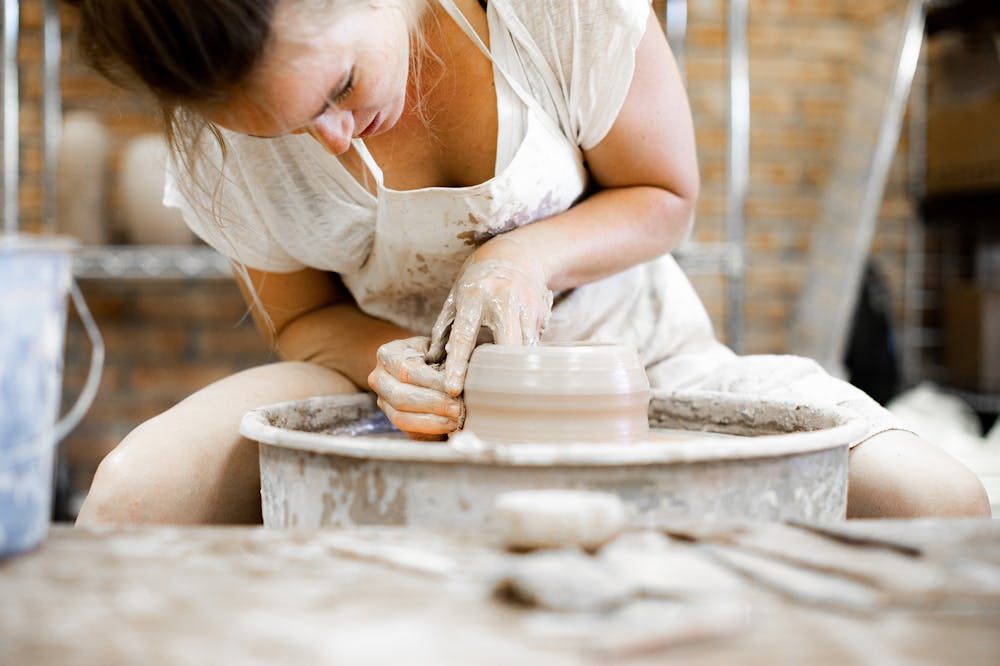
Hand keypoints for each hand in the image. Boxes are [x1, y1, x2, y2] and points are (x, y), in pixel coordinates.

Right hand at [367, 336, 463, 437]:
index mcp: (388, 354)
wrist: (421, 364)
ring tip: (455, 419)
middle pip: (401, 397)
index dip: (433, 383)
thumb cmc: (434, 353)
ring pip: (401, 418)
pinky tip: (448, 427)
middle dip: (434, 404)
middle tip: (458, 408)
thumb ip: (446, 358)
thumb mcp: (438, 346)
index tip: (456, 389)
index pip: (408, 372)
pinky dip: (430, 432)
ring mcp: (382, 401)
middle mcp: (378, 378)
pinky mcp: (391, 418)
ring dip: (432, 422)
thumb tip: (458, 380)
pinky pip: (407, 432)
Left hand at [426, 249, 552, 394]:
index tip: (453, 389)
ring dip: (515, 370)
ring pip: (524, 349)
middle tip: (488, 398)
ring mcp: (526, 306)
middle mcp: (502, 300)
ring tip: (506, 390)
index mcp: (474, 297)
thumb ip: (444, 328)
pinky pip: (534, 345)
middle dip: (498, 373)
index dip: (458, 365)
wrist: (517, 256)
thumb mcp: (455, 298)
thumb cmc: (478, 282)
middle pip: (505, 345)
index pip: (464, 336)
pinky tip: (520, 371)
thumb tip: (431, 361)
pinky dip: (525, 360)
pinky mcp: (541, 313)